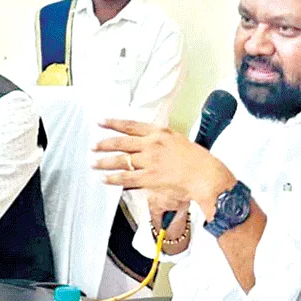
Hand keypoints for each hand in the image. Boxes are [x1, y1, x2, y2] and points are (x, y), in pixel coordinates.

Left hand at [93, 120, 233, 215]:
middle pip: (121, 142)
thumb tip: (152, 145)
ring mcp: (149, 161)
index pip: (131, 126)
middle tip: (93, 145)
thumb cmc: (199, 161)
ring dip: (104, 161)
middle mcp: (152, 144)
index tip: (101, 122)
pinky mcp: (149, 177)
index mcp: (160, 133)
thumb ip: (164, 142)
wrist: (206, 175)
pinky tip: (104, 178)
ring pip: (120, 160)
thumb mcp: (180, 142)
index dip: (114, 123)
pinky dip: (113, 178)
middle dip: (104, 143)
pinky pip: (126, 177)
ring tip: (93, 162)